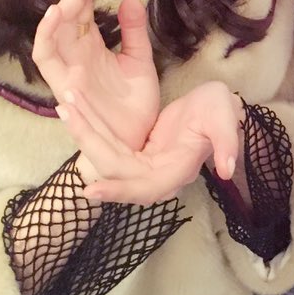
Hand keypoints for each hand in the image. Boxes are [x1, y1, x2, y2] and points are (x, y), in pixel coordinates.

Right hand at [32, 0, 158, 151]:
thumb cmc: (133, 107)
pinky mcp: (62, 83)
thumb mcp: (140, 61)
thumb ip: (134, 31)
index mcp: (91, 43)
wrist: (134, 145)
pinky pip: (45, 54)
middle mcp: (74, 50)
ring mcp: (66, 65)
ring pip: (56, 22)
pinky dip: (48, 31)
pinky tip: (62, 9)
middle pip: (71, 3)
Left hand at [57, 80, 243, 204]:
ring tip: (66, 103)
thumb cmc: (219, 110)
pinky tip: (74, 107)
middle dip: (89, 141)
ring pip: (105, 155)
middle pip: (113, 170)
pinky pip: (106, 144)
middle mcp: (154, 175)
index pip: (143, 189)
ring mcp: (142, 165)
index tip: (89, 189)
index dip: (118, 190)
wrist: (213, 104)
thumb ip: (227, 142)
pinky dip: (90, 126)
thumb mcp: (225, 117)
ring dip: (84, 131)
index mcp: (176, 172)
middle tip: (67, 111)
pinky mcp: (133, 153)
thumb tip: (227, 170)